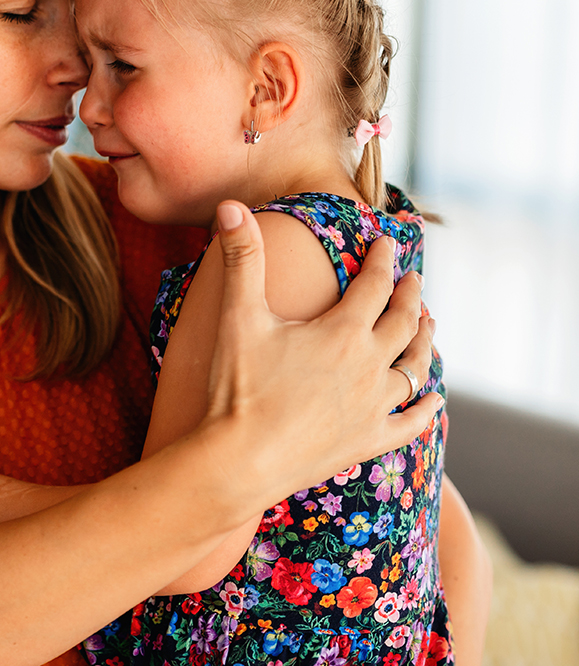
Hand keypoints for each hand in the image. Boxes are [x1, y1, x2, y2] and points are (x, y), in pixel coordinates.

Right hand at [203, 200, 442, 505]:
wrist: (241, 460)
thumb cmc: (238, 387)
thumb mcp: (238, 317)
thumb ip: (242, 258)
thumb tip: (230, 206)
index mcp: (342, 332)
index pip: (373, 285)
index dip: (382, 261)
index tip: (387, 243)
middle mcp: (368, 367)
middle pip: (402, 324)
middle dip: (410, 296)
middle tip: (415, 279)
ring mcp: (373, 407)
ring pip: (414, 369)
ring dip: (424, 344)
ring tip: (429, 326)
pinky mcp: (369, 442)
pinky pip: (410, 423)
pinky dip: (426, 408)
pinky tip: (434, 400)